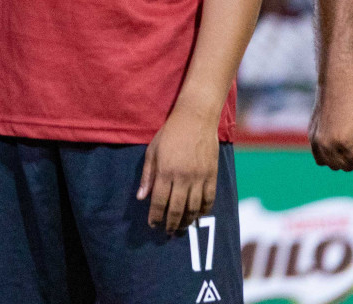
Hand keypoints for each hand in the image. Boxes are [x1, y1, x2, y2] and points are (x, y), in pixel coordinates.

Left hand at [138, 106, 218, 234]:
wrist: (195, 119)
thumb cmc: (169, 134)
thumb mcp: (152, 151)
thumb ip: (148, 176)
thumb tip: (141, 197)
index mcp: (165, 171)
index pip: (159, 201)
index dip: (155, 216)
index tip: (152, 225)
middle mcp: (183, 177)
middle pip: (177, 209)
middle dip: (171, 224)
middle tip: (167, 232)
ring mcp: (200, 178)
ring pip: (194, 208)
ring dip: (187, 221)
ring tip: (180, 228)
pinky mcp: (212, 176)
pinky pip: (209, 199)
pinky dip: (204, 211)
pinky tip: (197, 216)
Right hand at [310, 77, 352, 171]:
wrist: (336, 85)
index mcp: (344, 142)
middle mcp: (327, 144)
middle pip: (346, 166)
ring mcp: (317, 141)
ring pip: (332, 165)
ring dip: (342, 159)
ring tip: (346, 142)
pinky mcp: (311, 137)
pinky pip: (319, 159)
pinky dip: (328, 157)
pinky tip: (335, 145)